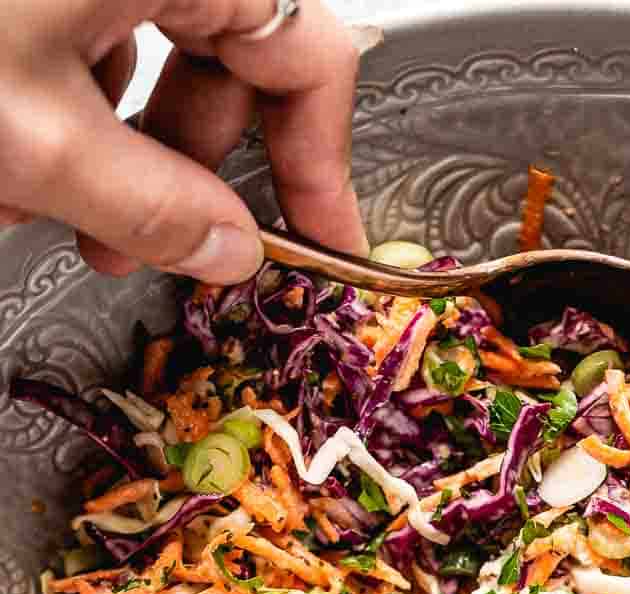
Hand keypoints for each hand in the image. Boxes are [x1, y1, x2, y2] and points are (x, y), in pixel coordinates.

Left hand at [0, 0, 366, 282]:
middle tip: (159, 244)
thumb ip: (147, 205)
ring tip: (53, 201)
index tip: (318, 240)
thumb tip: (226, 247)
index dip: (322, 163)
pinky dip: (68, 103)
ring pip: (155, 54)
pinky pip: (87, 32)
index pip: (309, 55)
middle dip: (194, 167)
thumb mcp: (36, 136)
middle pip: (233, 59)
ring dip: (121, 148)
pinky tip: (14, 147)